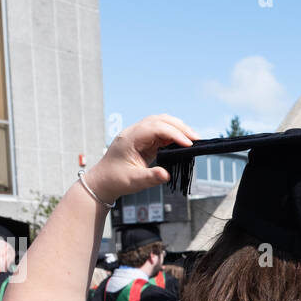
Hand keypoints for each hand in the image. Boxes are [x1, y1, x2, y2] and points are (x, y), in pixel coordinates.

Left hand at [83, 114, 198, 202]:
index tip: (188, 144)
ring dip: (178, 128)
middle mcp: (134, 132)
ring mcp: (139, 135)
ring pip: (161, 123)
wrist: (103, 181)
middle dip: (180, 127)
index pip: (155, 128)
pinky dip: (173, 135)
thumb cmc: (115, 180)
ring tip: (193, 140)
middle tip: (197, 139)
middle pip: (160, 120)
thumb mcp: (133, 181)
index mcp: (130, 138)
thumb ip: (151, 177)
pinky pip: (160, 132)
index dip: (173, 133)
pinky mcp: (144, 141)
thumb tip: (166, 174)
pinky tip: (183, 143)